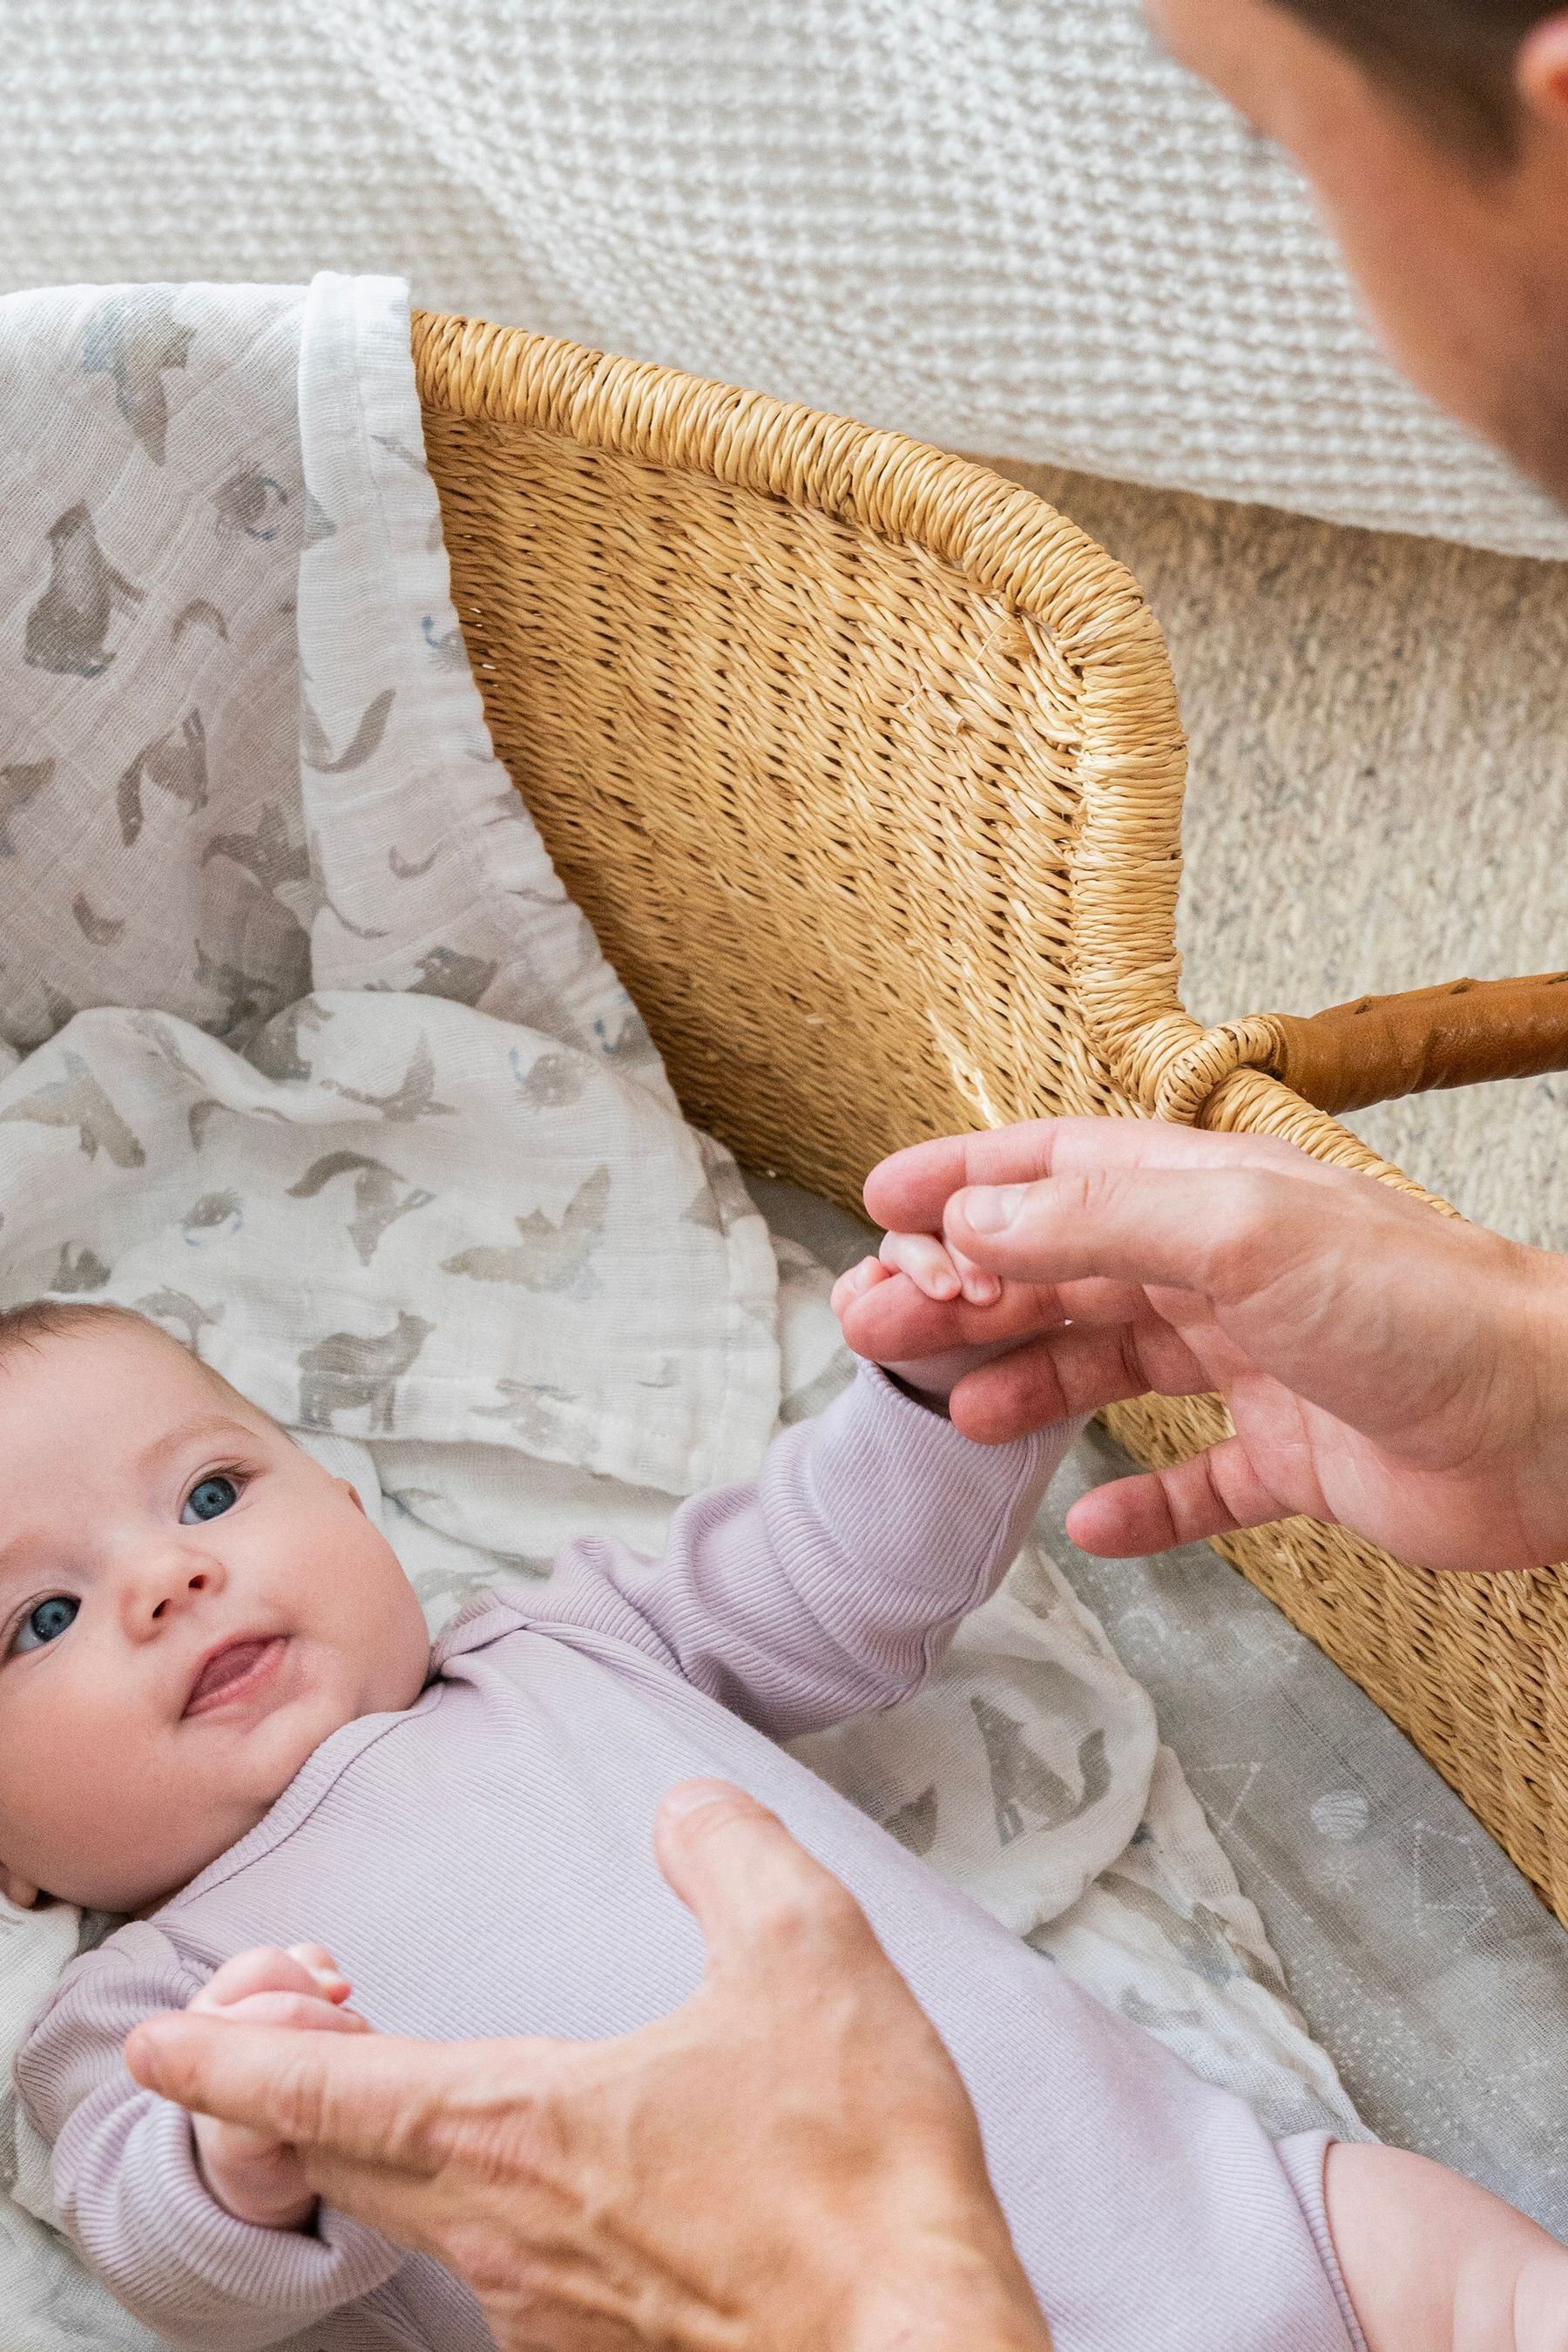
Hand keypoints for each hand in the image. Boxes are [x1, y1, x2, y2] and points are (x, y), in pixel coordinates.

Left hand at [128, 1785, 1051, 2351]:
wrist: (919, 2348)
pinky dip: (479, 2202)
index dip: (225, 2058)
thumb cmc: (859, 2170)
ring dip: (388, 2145)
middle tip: (288, 2024)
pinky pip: (502, 2268)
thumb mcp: (806, 1951)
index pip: (320, 2089)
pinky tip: (558, 2171)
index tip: (154, 2043)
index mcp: (519, 2129)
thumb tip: (685, 1810)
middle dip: (294, 2087)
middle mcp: (502, 2236)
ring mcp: (546, 2314)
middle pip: (346, 2159)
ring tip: (404, 2084)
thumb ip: (727, 1851)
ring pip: (422, 2217)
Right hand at [841, 1117, 1567, 1572]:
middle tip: (879, 1331)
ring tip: (961, 1419)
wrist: (1551, 1426)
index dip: (965, 1185)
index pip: (1057, 1173)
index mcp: (1208, 1199)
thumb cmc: (1423, 1309)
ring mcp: (1262, 1366)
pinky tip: (1093, 1527)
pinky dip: (1143, 1505)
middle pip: (1063, 1276)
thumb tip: (973, 1224)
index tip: (881, 1209)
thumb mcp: (1238, 1237)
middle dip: (966, 1298)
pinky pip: (1199, 1483)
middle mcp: (1227, 1272)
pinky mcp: (1300, 1459)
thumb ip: (1095, 1226)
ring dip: (1030, 1388)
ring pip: (1113, 1372)